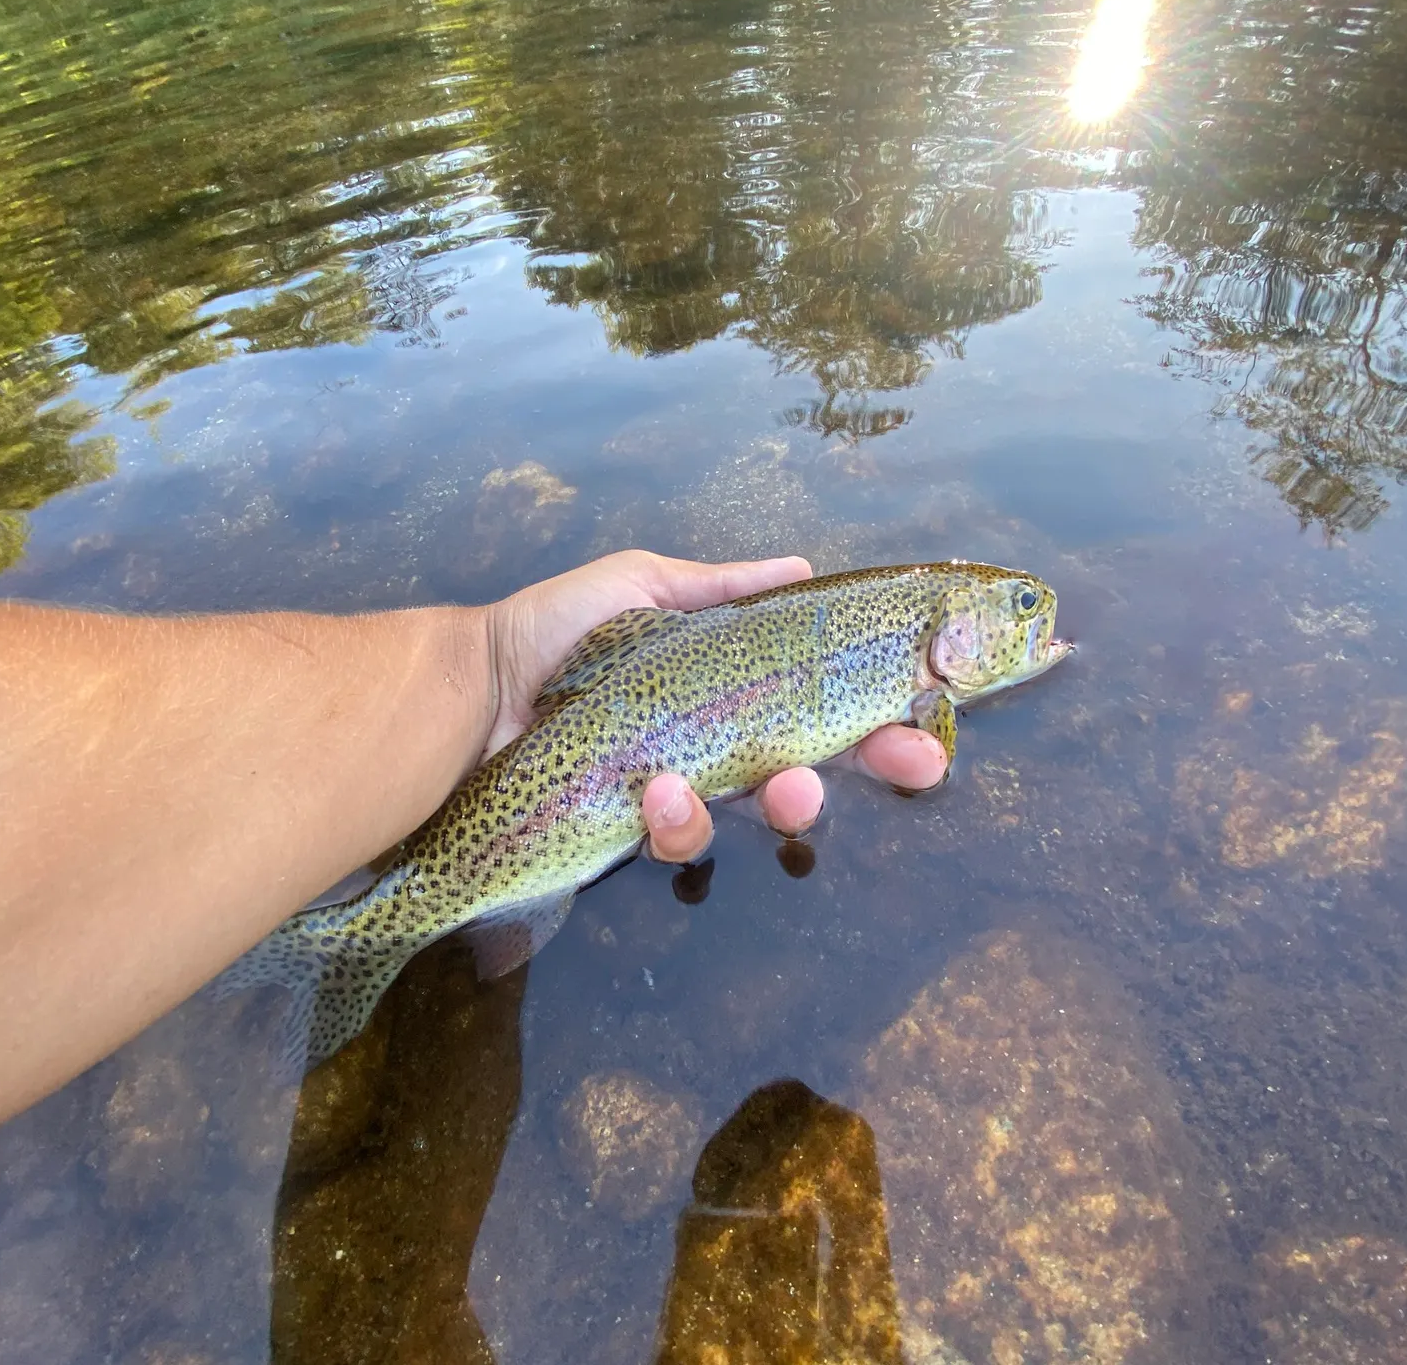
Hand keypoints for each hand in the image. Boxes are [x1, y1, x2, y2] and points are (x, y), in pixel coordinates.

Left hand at [486, 550, 949, 863]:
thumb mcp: (643, 588)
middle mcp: (712, 743)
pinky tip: (660, 792)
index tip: (927, 727)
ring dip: (784, 799)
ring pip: (755, 814)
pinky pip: (681, 838)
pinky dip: (681, 818)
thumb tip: (800, 567)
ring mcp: (678, 790)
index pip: (817, 706)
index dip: (878, 720)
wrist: (479, 685)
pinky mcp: (634, 828)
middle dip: (872, 766)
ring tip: (776, 785)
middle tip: (913, 762)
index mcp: (724, 688)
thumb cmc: (558, 631)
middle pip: (810, 763)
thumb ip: (721, 588)